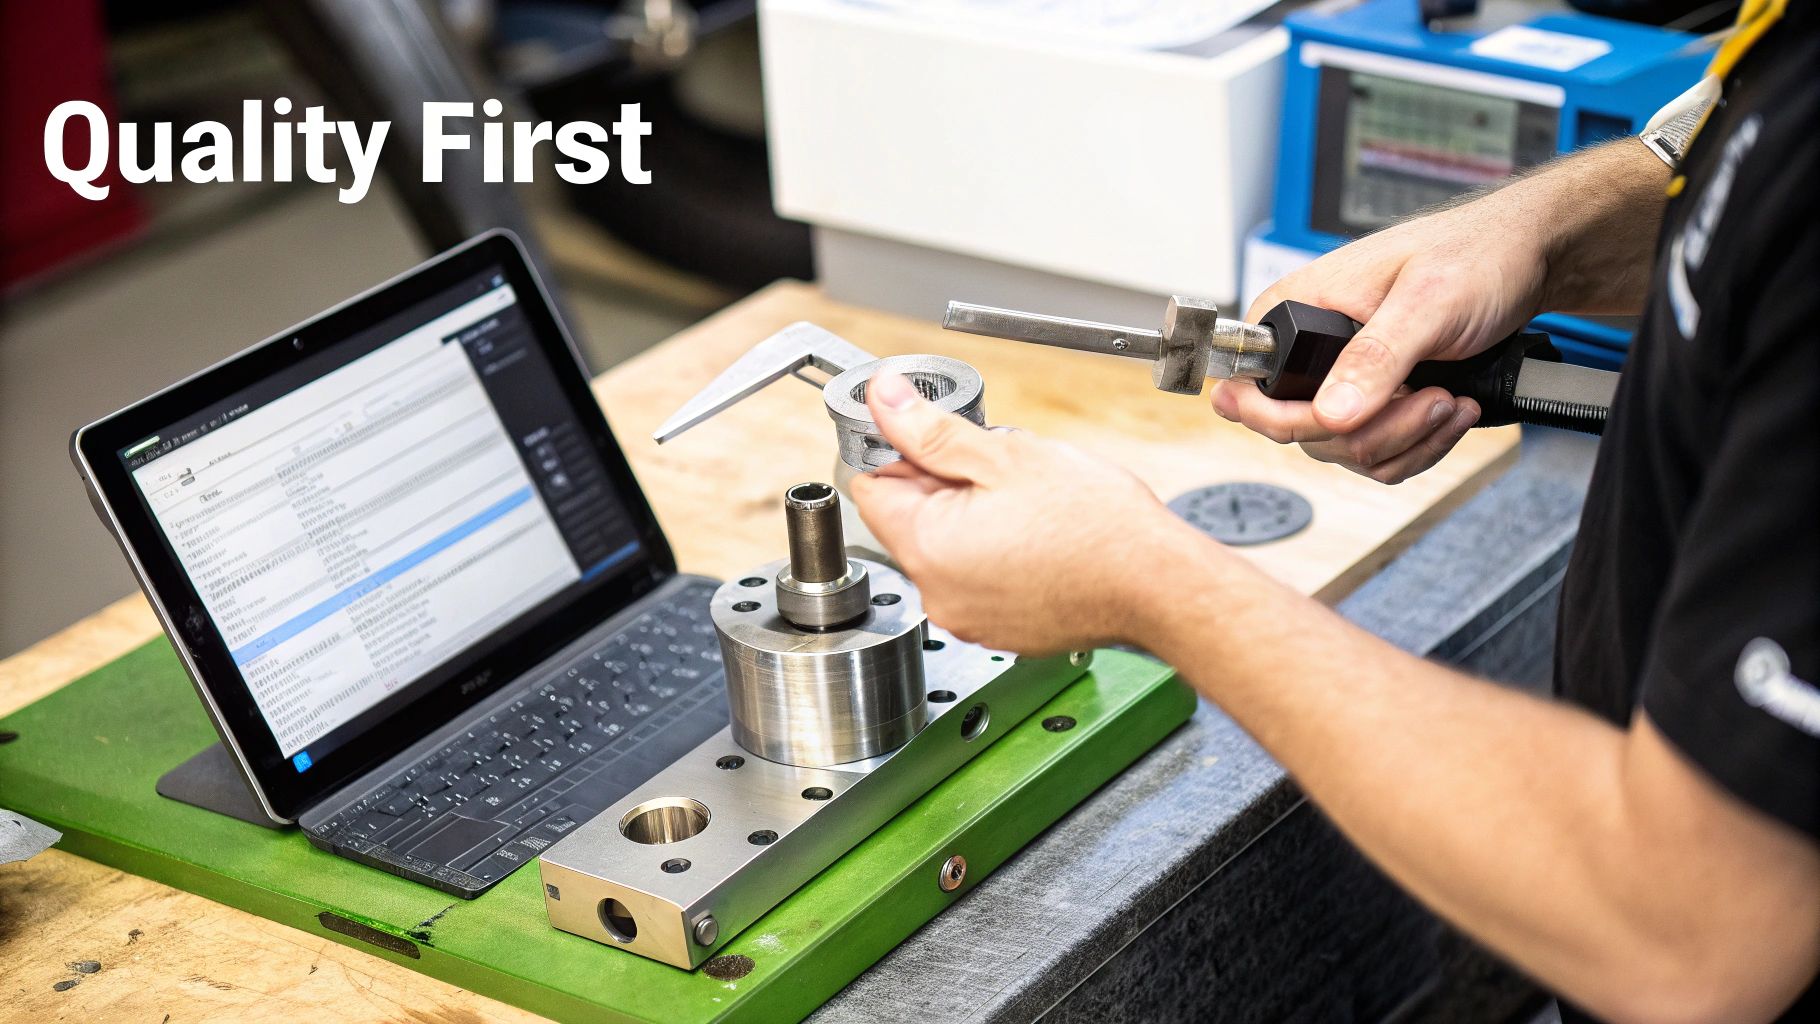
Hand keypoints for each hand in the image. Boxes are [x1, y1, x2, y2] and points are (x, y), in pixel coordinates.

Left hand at [848, 372, 1201, 654]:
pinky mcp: (1001, 629)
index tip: (930, 435)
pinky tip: (1038, 537)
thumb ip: (931, 429)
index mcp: (927, 549)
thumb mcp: (1005, 455)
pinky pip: (978, 579)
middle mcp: (938, 595)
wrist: (1157, 585)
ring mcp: (969, 618)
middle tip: (998, 466)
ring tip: (1026, 504)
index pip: (872, 487)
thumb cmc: (1097, 526)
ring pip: (948, 548)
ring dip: (973, 516)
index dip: (897, 450)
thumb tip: (882, 399)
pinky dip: (997, 552)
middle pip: (911, 518)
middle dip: (944, 482)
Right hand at [1212, 196, 1553, 481]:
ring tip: (1449, 399)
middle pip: (1303, 430)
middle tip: (1431, 396)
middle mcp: (1310, 349)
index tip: (1336, 421)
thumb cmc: (1474, 252)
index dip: (1281, 416)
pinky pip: (1378, 454)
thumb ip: (1374, 357)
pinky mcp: (1376, 401)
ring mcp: (1343, 380)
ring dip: (1407, 438)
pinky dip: (1419, 445)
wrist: (1524, 260)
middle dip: (1375, 429)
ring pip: (1345, 450)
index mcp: (1296, 309)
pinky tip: (1451, 410)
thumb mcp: (1426, 301)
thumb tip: (1329, 412)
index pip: (1249, 385)